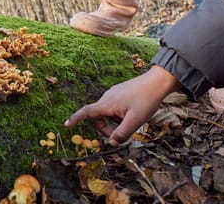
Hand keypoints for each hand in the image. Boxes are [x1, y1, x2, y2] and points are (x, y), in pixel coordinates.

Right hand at [64, 66, 179, 145]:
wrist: (157, 82)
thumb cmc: (146, 100)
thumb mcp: (135, 121)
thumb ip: (122, 133)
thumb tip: (112, 142)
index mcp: (107, 104)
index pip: (87, 112)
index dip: (76, 119)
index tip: (66, 125)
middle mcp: (107, 97)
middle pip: (98, 116)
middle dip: (105, 129)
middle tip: (120, 136)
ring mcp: (114, 94)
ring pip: (107, 113)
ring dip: (113, 122)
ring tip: (130, 124)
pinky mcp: (121, 92)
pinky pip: (114, 107)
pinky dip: (118, 116)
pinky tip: (132, 115)